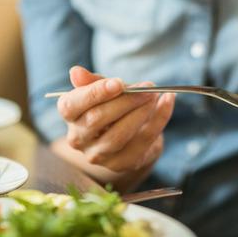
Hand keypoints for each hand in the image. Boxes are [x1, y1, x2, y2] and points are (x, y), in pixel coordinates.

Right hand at [57, 66, 174, 173]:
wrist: (129, 133)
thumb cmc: (112, 105)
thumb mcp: (102, 89)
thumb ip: (92, 81)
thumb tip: (76, 72)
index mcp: (70, 115)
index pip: (72, 105)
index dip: (95, 93)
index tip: (118, 83)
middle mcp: (78, 138)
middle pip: (97, 119)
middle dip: (125, 101)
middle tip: (147, 87)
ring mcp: (98, 155)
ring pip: (119, 135)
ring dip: (141, 112)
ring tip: (156, 95)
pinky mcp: (121, 164)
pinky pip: (142, 142)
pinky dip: (159, 120)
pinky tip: (167, 102)